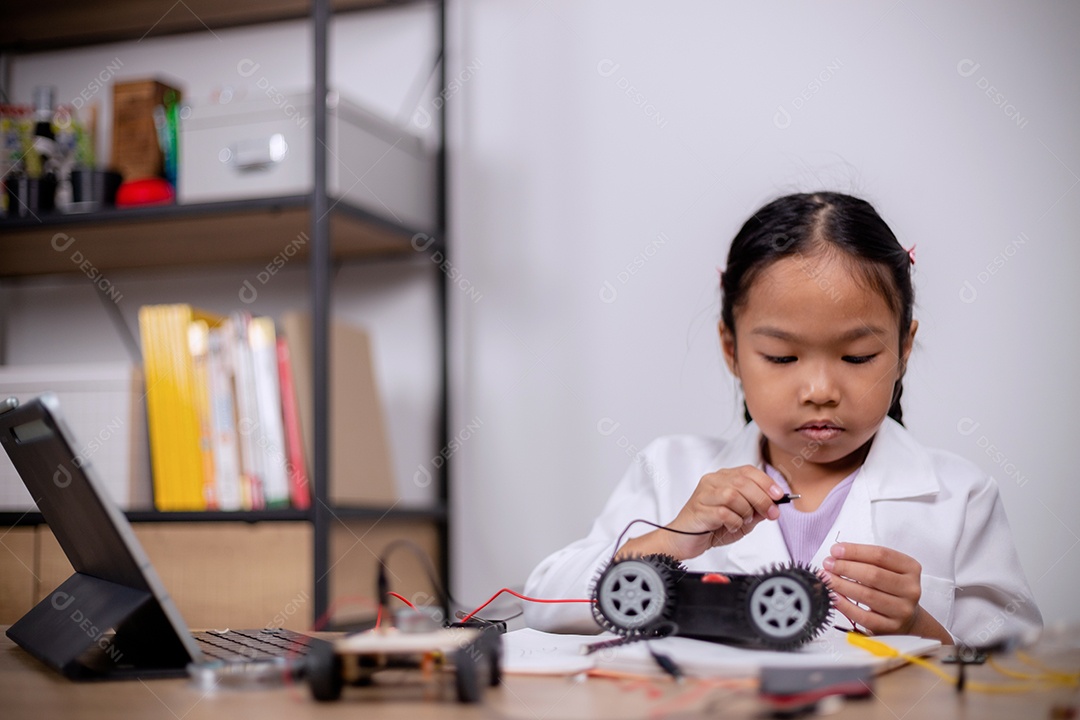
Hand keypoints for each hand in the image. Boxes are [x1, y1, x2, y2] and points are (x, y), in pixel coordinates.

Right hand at [618, 465, 783, 560]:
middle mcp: (712, 482)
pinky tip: (732, 527)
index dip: (767, 482)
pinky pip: (723, 512)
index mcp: (723, 479)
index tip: (780, 496)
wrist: (683, 541)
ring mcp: (704, 494)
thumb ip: (756, 510)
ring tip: (744, 522)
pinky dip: (734, 521)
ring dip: (746, 511)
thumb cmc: (710, 527)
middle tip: (771, 514)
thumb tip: (774, 504)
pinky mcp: (699, 510)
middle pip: (743, 482)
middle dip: (762, 499)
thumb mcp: (741, 519)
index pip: (748, 471)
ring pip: (734, 495)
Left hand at [823, 542, 945, 638]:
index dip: (855, 551)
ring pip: (867, 595)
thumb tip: (837, 554)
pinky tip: (833, 597)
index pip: (881, 555)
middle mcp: (910, 589)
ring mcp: (902, 610)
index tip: (835, 550)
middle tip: (828, 564)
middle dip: (845, 567)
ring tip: (827, 578)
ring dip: (842, 585)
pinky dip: (845, 605)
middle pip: (873, 574)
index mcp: (911, 568)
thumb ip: (865, 559)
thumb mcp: (887, 568)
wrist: (909, 618)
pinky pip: (863, 616)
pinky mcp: (890, 627)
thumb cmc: (891, 587)